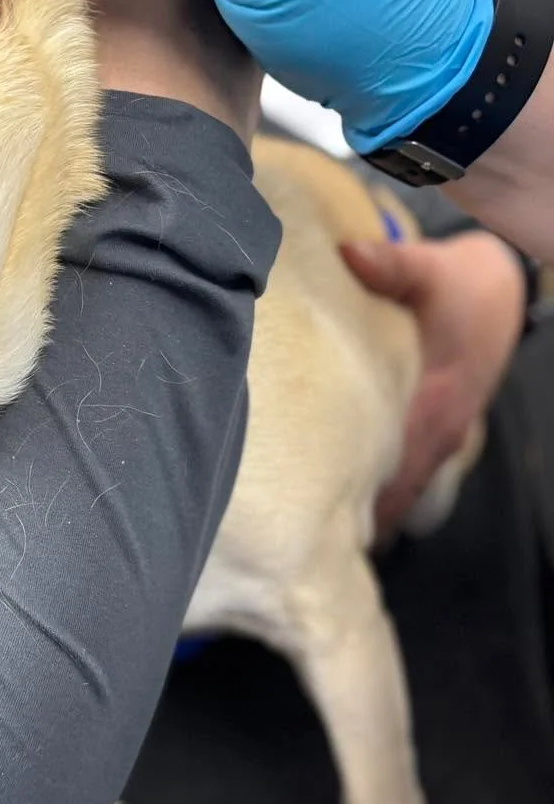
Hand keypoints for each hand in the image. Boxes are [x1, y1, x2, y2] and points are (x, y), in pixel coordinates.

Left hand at [341, 232, 524, 536]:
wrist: (500, 294)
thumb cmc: (456, 287)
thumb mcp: (428, 269)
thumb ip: (390, 264)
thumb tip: (352, 253)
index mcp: (432, 402)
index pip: (393, 462)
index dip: (357, 495)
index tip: (317, 523)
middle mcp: (437, 432)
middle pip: (394, 494)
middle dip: (354, 523)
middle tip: (304, 550)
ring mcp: (439, 440)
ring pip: (401, 494)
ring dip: (368, 518)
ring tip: (319, 549)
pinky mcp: (436, 439)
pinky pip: (407, 483)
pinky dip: (381, 502)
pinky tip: (349, 524)